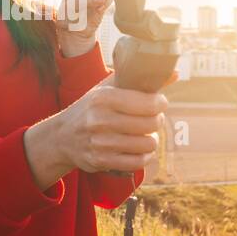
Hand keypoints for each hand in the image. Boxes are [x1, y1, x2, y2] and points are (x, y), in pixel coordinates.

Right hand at [23, 70, 177, 188]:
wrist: (61, 136)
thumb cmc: (90, 108)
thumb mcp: (107, 89)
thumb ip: (138, 80)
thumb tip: (174, 73)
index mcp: (103, 98)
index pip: (149, 102)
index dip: (160, 103)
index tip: (159, 103)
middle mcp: (100, 120)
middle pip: (151, 123)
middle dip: (157, 121)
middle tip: (152, 119)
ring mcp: (101, 142)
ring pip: (147, 144)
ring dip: (151, 139)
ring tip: (144, 134)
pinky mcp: (102, 161)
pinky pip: (138, 162)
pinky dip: (143, 156)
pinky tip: (139, 149)